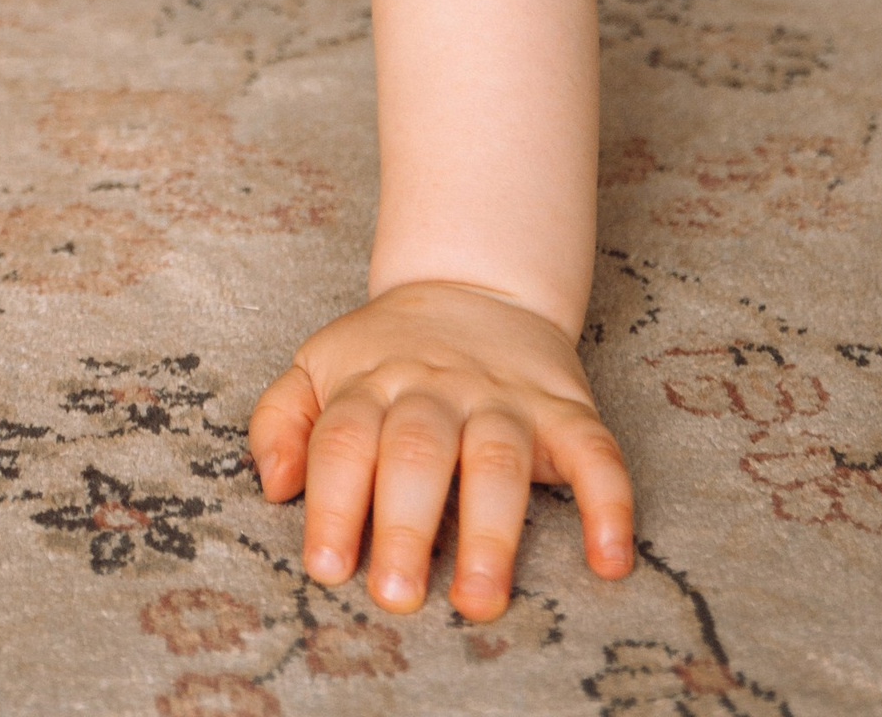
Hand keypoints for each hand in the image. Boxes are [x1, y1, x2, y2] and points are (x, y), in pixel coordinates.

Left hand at [248, 280, 631, 620]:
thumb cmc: (387, 354)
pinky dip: (608, 503)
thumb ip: (283, 420)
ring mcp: (504, 398)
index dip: (332, 503)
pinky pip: (595, 451)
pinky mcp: (565, 409)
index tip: (326, 567)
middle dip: (404, 525)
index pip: (344, 440)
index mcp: (371, 383)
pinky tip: (608, 559)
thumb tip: (273, 485)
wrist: (473, 284)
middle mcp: (436, 389)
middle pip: (418, 451)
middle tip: (396, 596)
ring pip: (497, 459)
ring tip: (479, 598)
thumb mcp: (320, 366)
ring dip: (490, 531)